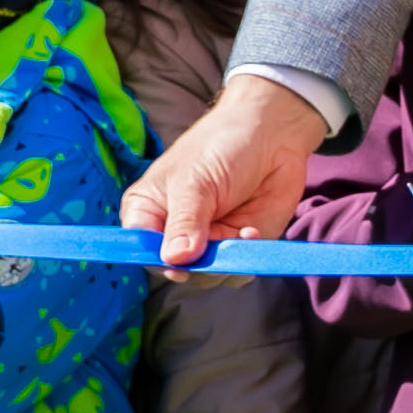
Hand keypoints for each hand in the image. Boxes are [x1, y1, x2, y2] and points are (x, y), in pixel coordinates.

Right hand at [132, 74, 333, 268]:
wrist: (273, 135)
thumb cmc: (222, 146)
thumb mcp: (195, 181)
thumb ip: (185, 221)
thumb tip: (175, 259)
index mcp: (148, 211)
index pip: (140, 249)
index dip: (156, 261)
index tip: (178, 264)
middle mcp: (174, 232)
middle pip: (175, 271)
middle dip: (199, 264)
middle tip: (218, 242)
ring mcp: (207, 242)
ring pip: (208, 277)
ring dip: (226, 262)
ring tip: (242, 231)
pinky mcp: (237, 247)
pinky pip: (236, 273)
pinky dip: (246, 261)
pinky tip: (253, 232)